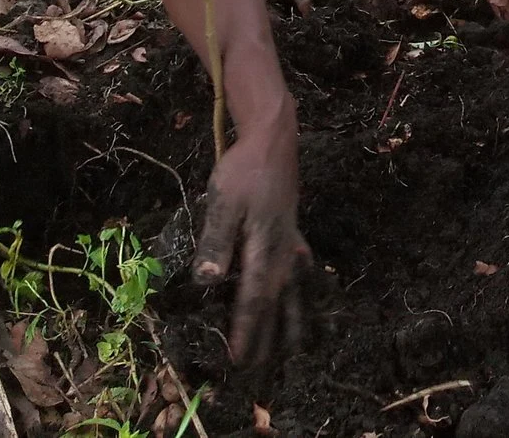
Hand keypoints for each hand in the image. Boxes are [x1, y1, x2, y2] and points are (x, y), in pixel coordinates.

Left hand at [193, 118, 310, 366]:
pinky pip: (300, 270)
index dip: (245, 331)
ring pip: (293, 291)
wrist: (273, 138)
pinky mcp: (291, 231)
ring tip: (294, 349)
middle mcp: (282, 254)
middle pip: (274, 303)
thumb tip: (206, 284)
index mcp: (264, 250)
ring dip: (290, 321)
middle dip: (266, 337)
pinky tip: (303, 289)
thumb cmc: (244, 170)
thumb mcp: (223, 202)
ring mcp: (291, 243)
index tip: (238, 360)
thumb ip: (216, 243)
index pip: (253, 300)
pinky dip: (302, 287)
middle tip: (258, 370)